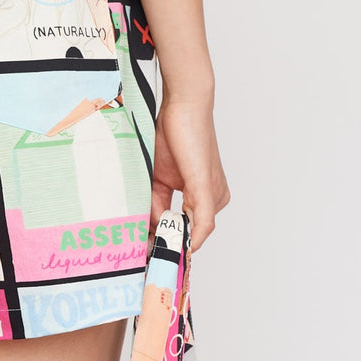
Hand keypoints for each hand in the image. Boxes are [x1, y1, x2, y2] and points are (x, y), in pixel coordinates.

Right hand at [149, 94, 229, 249]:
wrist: (184, 106)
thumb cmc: (173, 135)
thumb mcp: (159, 177)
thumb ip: (157, 204)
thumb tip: (153, 227)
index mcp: (204, 195)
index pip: (186, 228)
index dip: (167, 241)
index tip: (149, 252)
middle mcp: (215, 197)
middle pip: (189, 232)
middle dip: (167, 244)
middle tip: (145, 254)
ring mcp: (213, 194)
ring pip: (192, 230)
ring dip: (171, 241)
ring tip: (150, 247)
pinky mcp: (206, 188)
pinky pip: (201, 222)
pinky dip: (189, 237)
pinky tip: (174, 246)